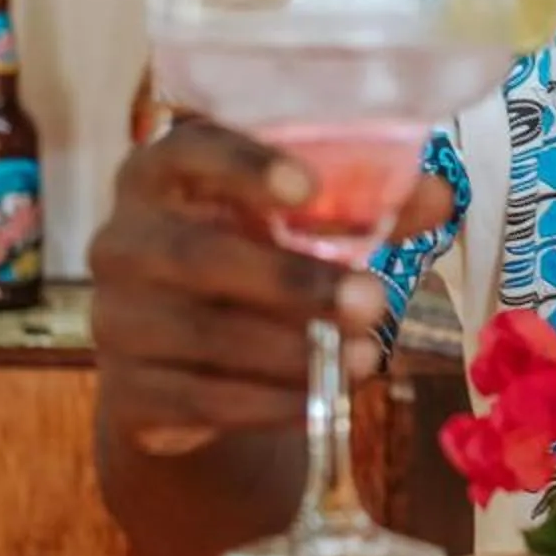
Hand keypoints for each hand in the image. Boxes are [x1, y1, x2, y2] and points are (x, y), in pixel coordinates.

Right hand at [90, 119, 452, 457]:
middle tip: (373, 299)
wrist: (184, 370)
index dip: (243, 165)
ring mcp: (115, 320)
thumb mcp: (300, 232)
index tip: (308, 186)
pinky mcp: (126, 393)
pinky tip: (324, 402)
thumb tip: (439, 194)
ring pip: (202, 335)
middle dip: (292, 281)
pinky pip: (198, 399)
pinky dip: (269, 404)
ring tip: (366, 360)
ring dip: (292, 352)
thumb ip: (366, 208)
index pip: (187, 151)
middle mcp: (124, 240)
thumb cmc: (251, 268)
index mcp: (161, 177)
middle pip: (197, 255)